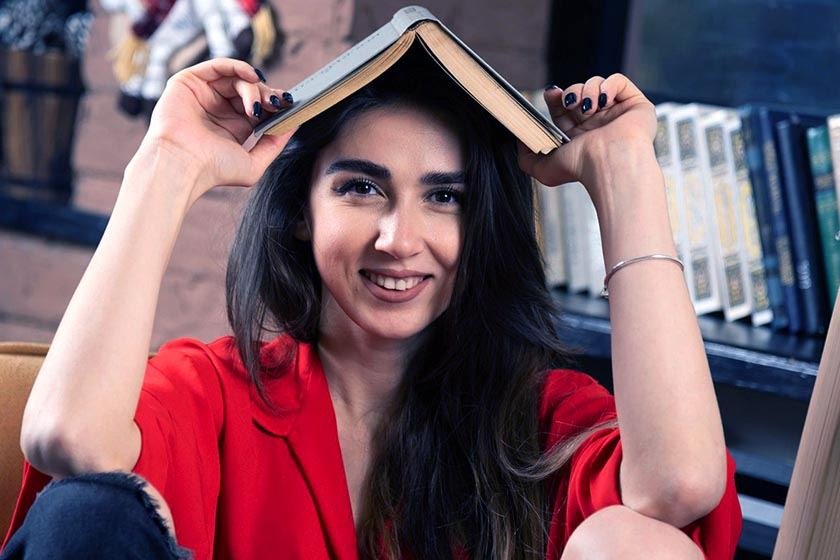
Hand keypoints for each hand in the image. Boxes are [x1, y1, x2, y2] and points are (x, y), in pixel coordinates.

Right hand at [137, 58, 295, 202]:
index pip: (260, 106)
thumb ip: (275, 144)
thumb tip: (294, 124)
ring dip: (254, 87)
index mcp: (234, 126)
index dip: (276, 103)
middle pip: (251, 90)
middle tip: (276, 106)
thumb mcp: (255, 163)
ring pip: (237, 79)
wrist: (184, 166)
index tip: (290, 105)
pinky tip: (253, 76)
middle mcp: (219, 109)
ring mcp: (204, 94)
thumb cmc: (215, 170)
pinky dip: (238, 66)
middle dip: (268, 96)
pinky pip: (218, 66)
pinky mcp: (189, 82)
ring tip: (259, 106)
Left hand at [518, 74, 656, 210]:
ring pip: (596, 85)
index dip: (557, 98)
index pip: (565, 108)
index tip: (552, 94)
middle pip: (579, 93)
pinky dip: (607, 85)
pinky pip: (618, 81)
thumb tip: (519, 140)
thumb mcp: (544, 168)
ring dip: (586, 92)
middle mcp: (599, 124)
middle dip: (571, 94)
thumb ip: (526, 157)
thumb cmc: (581, 168)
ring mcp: (618, 114)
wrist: (608, 162)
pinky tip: (602, 101)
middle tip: (570, 103)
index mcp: (581, 136)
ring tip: (588, 109)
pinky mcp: (635, 105)